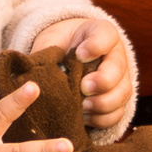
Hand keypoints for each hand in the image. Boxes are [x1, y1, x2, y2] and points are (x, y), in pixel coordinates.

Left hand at [29, 11, 130, 131]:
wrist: (68, 60)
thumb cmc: (59, 48)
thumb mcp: (51, 42)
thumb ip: (45, 53)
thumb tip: (29, 70)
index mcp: (100, 33)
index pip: (107, 34)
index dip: (96, 45)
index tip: (79, 54)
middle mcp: (116, 55)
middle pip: (119, 67)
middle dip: (103, 80)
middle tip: (84, 87)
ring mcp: (120, 79)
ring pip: (122, 93)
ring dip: (103, 103)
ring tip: (83, 107)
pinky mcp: (117, 101)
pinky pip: (117, 113)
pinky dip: (102, 119)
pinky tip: (85, 118)